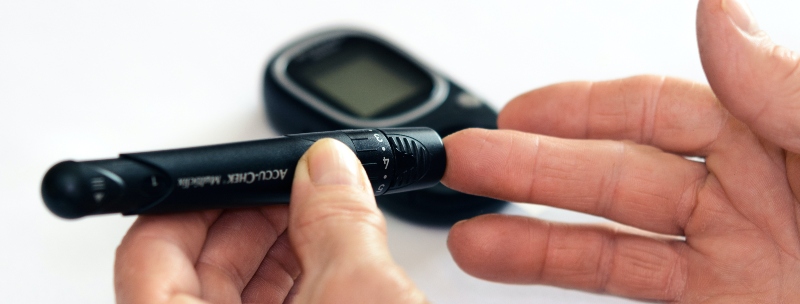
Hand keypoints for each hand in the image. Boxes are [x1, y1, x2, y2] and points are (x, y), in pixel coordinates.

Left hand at [115, 139, 425, 303]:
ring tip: (326, 213)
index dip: (194, 197)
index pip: (150, 250)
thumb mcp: (360, 296)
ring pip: (236, 294)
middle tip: (297, 184)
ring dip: (281, 247)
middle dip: (251, 216)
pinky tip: (335, 254)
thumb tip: (329, 167)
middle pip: (195, 268)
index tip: (237, 169)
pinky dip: (301, 281)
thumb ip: (339, 220)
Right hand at [443, 0, 799, 301]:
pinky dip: (558, 273)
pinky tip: (514, 262)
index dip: (582, 107)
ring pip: (606, 235)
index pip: (657, 109)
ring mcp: (728, 258)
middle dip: (530, 164)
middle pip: (614, 172)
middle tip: (467, 161)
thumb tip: (720, 12)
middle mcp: (745, 196)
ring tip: (469, 229)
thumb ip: (782, 89)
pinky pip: (622, 282)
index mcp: (773, 136)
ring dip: (529, 232)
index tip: (521, 110)